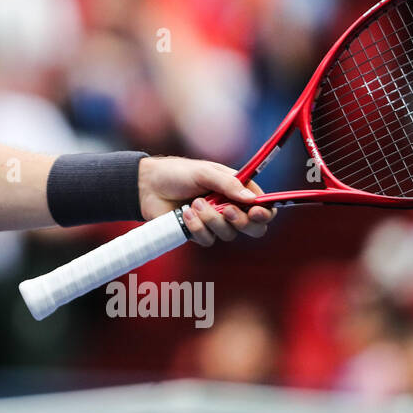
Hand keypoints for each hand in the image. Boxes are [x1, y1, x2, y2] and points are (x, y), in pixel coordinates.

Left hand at [137, 156, 276, 244]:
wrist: (147, 186)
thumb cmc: (177, 173)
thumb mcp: (204, 172)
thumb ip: (228, 184)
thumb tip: (251, 198)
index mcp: (236, 190)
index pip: (262, 206)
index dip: (265, 212)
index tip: (256, 211)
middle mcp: (230, 208)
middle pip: (254, 228)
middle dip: (242, 222)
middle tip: (227, 211)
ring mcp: (215, 223)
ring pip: (229, 234)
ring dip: (212, 219)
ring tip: (194, 203)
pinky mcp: (198, 233)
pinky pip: (208, 239)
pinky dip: (197, 227)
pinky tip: (185, 213)